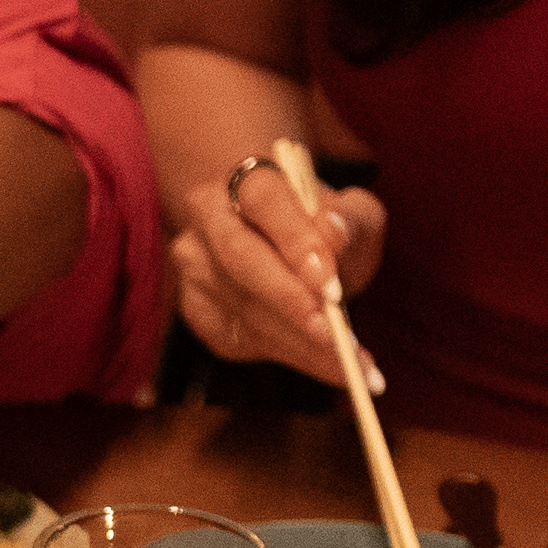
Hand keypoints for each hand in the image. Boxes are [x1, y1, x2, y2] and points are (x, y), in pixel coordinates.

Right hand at [170, 160, 387, 386]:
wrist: (279, 244)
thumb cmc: (322, 228)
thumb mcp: (353, 214)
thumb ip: (352, 220)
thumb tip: (336, 235)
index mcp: (248, 180)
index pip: (264, 199)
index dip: (296, 239)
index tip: (330, 281)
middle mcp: (208, 218)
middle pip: (239, 257)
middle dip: (289, 301)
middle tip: (336, 337)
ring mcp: (194, 265)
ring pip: (242, 308)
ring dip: (299, 343)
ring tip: (353, 365)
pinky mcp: (196, 308)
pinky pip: (240, 339)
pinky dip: (290, 357)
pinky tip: (328, 367)